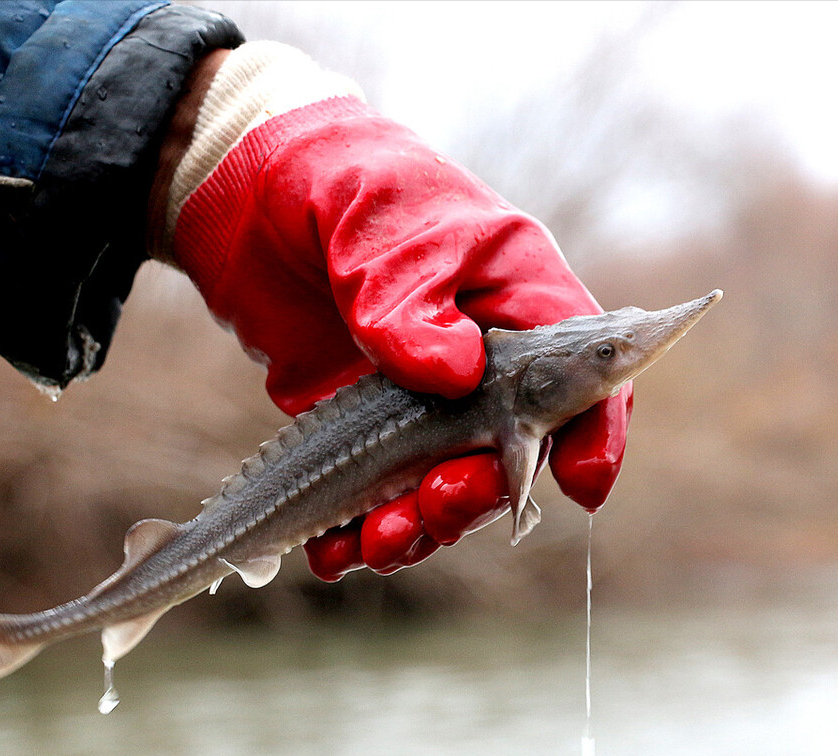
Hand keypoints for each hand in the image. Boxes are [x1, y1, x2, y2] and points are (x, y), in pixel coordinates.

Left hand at [155, 44, 630, 580]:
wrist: (240, 189)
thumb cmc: (336, 178)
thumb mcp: (378, 225)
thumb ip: (411, 298)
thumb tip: (453, 376)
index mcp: (511, 296)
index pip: (583, 373)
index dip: (596, 433)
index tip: (580, 487)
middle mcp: (475, 358)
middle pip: (510, 453)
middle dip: (480, 495)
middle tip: (434, 504)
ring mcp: (415, 397)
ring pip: (442, 486)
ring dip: (419, 528)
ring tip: (372, 544)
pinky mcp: (355, 422)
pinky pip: (373, 491)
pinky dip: (355, 530)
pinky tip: (330, 550)